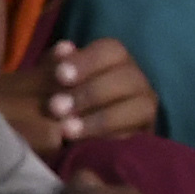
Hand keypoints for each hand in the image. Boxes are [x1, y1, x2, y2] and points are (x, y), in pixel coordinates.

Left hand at [0, 35, 161, 148]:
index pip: (110, 50)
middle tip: (56, 108)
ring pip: (139, 107)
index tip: (60, 76)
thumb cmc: (55, 103)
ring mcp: (144, 106)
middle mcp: (135, 79)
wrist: (65, 141)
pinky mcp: (145, 134)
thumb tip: (64, 49)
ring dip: (102, 119)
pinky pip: (139, 135)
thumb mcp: (49, 85)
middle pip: (127, 77)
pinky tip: (86, 145)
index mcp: (114, 60)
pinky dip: (113, 139)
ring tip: (66, 131)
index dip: (87, 61)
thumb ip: (54, 67)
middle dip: (91, 93)